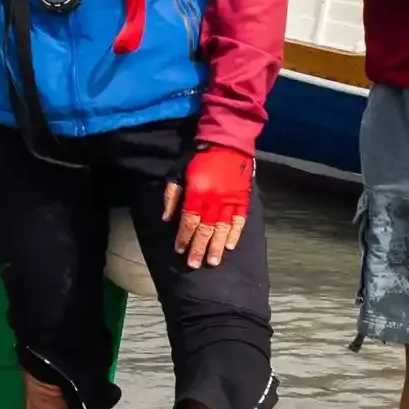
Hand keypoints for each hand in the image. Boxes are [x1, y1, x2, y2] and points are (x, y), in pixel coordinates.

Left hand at [163, 145, 251, 266]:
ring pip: (223, 229)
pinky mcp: (243, 199)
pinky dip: (236, 234)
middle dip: (199, 248)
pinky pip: (240, 221)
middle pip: (205, 230)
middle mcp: (215, 201)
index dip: (184, 237)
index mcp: (197, 193)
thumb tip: (166, 218)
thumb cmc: (199, 158)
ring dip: (218, 247)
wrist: (227, 143)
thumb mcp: (178, 172)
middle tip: (194, 265)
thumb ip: (171, 196)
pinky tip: (231, 246)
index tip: (180, 251)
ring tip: (213, 262)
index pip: (189, 222)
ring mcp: (231, 201)